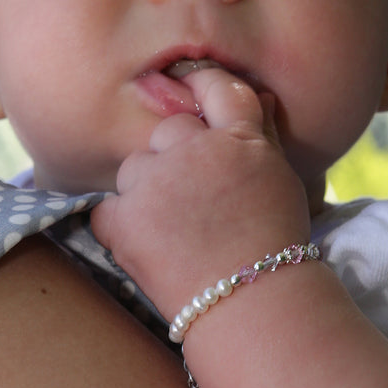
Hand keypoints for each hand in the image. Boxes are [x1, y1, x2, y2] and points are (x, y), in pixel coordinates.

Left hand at [91, 68, 311, 319]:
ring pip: (135, 167)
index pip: (217, 88)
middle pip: (169, 129)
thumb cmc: (275, 244)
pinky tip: (148, 245)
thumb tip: (260, 95)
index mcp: (239, 139)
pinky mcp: (125, 218)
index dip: (202, 84)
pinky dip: (121, 224)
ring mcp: (156, 183)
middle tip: (191, 194)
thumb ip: (264, 134)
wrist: (253, 304)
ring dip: (147, 189)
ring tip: (174, 229)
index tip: (192, 89)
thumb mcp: (279, 179)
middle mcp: (195, 151)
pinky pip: (108, 207)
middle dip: (174, 154)